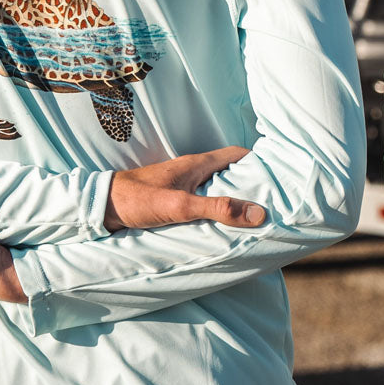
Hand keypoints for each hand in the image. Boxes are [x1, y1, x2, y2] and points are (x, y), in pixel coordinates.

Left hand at [105, 146, 264, 231]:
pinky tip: (223, 230)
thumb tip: (258, 213)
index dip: (259, 162)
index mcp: (197, 164)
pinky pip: (203, 202)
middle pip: (230, 172)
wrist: (103, 208)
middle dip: (251, 184)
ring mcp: (183, 185)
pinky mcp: (174, 200)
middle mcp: (193, 171)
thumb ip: (217, 208)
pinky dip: (217, 211)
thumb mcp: (181, 206)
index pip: (237, 154)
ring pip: (217, 188)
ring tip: (255, 220)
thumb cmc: (138, 200)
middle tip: (275, 204)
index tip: (280, 176)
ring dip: (233, 200)